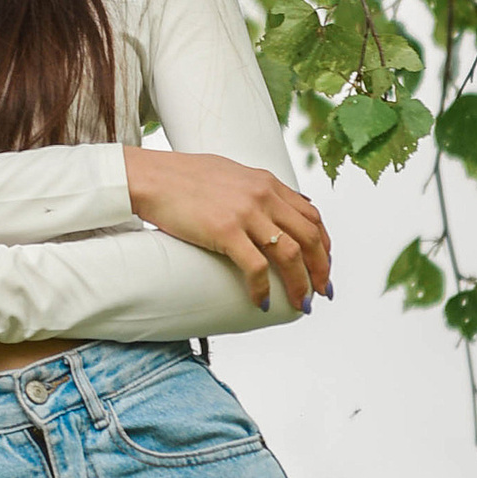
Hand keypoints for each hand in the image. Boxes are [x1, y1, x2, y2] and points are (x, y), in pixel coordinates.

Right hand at [123, 149, 331, 310]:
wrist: (151, 177)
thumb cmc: (183, 177)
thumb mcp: (231, 173)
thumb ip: (256, 188)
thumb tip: (274, 203)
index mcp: (267, 183)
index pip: (312, 216)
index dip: (325, 245)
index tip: (324, 266)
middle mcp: (263, 196)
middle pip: (310, 237)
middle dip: (321, 269)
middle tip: (321, 292)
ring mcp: (245, 213)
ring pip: (290, 254)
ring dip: (300, 284)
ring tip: (301, 304)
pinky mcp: (224, 231)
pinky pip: (256, 267)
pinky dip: (263, 288)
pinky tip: (261, 301)